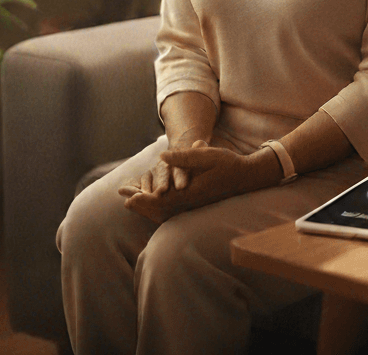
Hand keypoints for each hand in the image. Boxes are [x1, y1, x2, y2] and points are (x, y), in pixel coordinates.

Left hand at [120, 144, 275, 222]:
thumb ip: (184, 156)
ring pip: (163, 212)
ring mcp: (191, 207)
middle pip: (157, 208)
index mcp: (190, 193)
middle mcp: (189, 204)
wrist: (244, 177)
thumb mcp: (206, 155)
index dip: (142, 199)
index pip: (160, 201)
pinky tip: (150, 204)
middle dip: (139, 202)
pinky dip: (157, 209)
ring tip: (131, 199)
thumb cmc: (226, 163)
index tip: (127, 197)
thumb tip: (162, 156)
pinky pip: (171, 212)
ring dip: (146, 206)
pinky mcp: (194, 205)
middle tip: (122, 194)